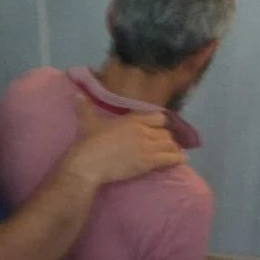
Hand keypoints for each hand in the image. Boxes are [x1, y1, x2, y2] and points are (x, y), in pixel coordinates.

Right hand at [65, 94, 182, 185]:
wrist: (89, 163)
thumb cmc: (89, 142)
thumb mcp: (88, 122)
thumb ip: (85, 108)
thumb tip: (77, 96)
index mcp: (132, 119)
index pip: (158, 116)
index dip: (162, 123)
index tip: (163, 128)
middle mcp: (143, 130)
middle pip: (166, 132)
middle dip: (169, 137)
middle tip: (169, 143)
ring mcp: (147, 146)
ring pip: (170, 144)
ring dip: (174, 148)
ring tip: (176, 153)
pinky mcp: (149, 161)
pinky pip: (170, 158)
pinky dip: (177, 159)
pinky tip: (181, 160)